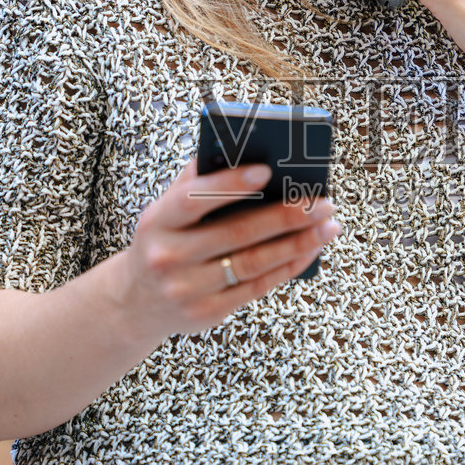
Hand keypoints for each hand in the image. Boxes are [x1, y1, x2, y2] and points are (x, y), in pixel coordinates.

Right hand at [115, 158, 340, 337]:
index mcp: (157, 222)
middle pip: (236, 233)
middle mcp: (169, 257)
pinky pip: (258, 287)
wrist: (135, 302)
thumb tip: (244, 152)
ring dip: (298, 243)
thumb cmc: (163, 241)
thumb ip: (196, 182)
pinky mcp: (208, 312)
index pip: (194, 198)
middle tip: (322, 201)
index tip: (268, 170)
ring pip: (254, 263)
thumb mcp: (164, 211)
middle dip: (286, 215)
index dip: (231, 184)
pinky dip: (289, 266)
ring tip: (328, 225)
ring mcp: (188, 289)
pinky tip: (310, 249)